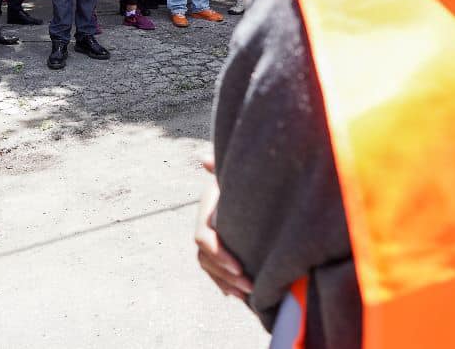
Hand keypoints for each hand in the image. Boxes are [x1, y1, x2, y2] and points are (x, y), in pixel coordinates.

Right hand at [194, 159, 252, 300]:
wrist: (250, 184)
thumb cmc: (245, 176)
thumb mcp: (234, 174)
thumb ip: (220, 168)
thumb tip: (204, 159)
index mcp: (206, 208)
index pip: (202, 238)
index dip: (218, 254)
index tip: (239, 268)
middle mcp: (203, 225)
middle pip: (205, 258)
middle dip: (226, 275)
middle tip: (251, 287)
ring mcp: (208, 239)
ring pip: (208, 267)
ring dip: (226, 283)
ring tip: (249, 294)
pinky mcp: (217, 250)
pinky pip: (213, 272)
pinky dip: (224, 284)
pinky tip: (238, 295)